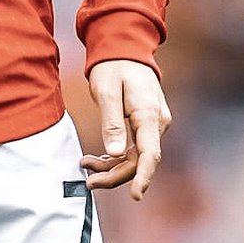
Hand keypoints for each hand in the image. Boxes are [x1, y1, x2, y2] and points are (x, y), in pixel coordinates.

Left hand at [81, 59, 170, 200]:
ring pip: (135, 156)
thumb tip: (115, 154)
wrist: (124, 46)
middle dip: (115, 175)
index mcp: (149, 114)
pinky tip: (97, 158)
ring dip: (112, 166)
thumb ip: (111, 121)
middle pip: (139, 160)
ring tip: (86, 167)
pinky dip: (116, 155)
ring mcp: (153, 124)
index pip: (150, 154)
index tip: (136, 196)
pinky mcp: (145, 124)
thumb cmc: (114, 65)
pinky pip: (133, 147)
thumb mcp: (107, 90)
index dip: (143, 177)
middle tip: (89, 181)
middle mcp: (156, 122)